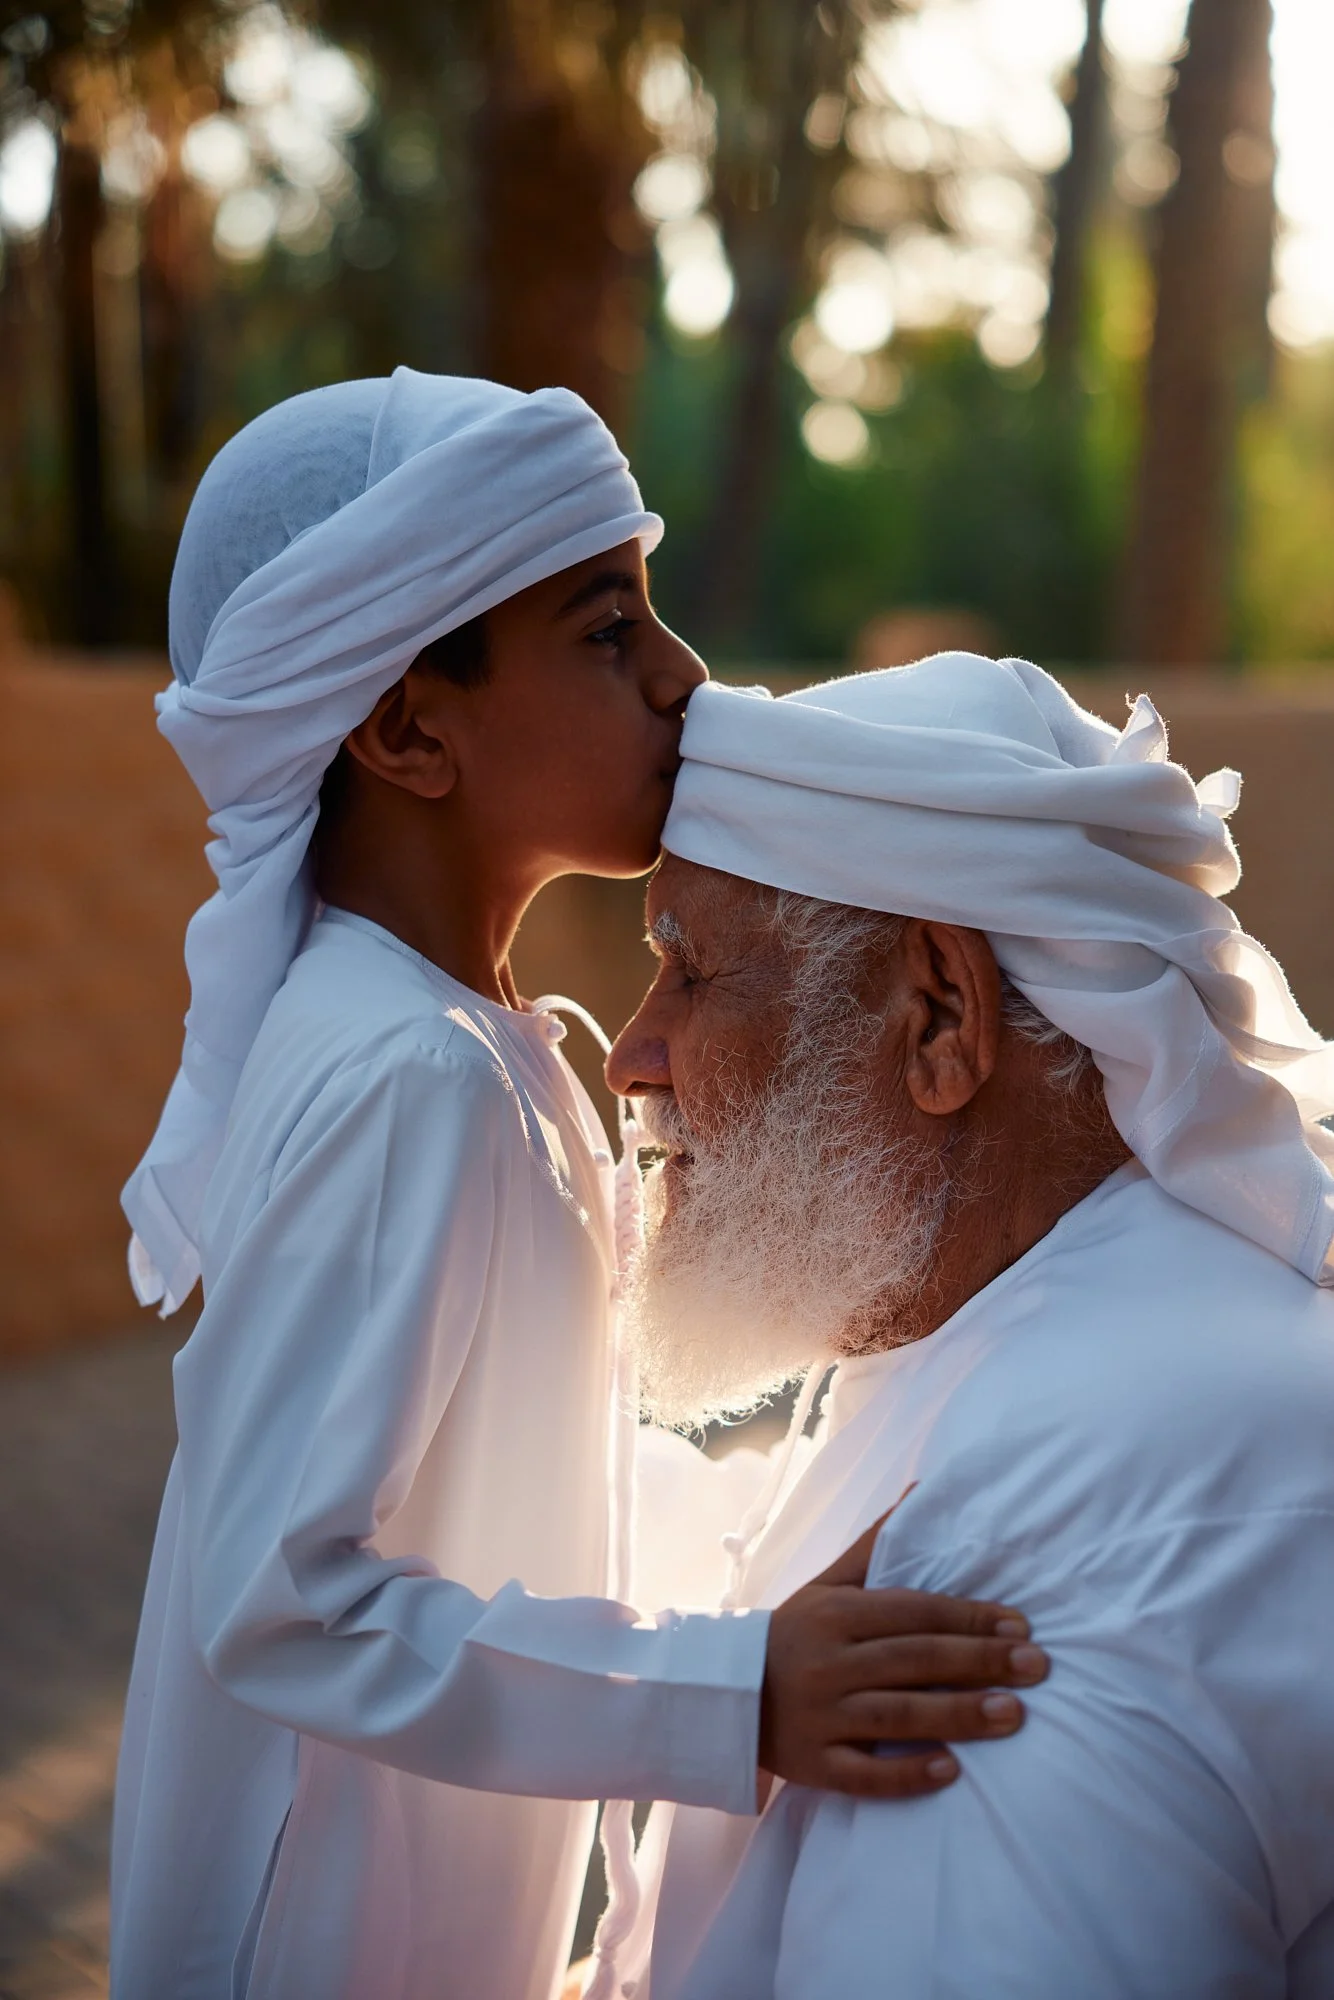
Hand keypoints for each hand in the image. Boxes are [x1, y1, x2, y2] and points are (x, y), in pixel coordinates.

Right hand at [759, 1508, 1046, 1801]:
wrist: (723, 1693)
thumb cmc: (793, 1634)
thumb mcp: (826, 1585)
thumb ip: (875, 1545)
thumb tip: (920, 1491)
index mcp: (837, 1615)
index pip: (914, 1613)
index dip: (969, 1618)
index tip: (1021, 1626)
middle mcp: (831, 1662)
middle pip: (915, 1660)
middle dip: (980, 1661)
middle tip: (1037, 1666)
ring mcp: (822, 1716)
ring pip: (898, 1715)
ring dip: (960, 1714)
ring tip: (1015, 1714)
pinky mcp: (814, 1765)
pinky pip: (865, 1775)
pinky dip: (908, 1774)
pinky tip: (951, 1771)